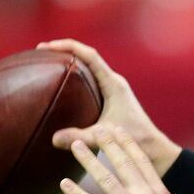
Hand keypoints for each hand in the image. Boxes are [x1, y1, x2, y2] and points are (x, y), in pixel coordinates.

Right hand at [36, 39, 180, 173]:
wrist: (153, 147)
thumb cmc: (133, 140)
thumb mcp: (104, 137)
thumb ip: (79, 137)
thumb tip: (53, 139)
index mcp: (113, 84)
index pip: (90, 56)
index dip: (68, 46)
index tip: (47, 46)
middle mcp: (114, 82)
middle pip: (87, 56)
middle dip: (64, 50)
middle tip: (40, 51)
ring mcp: (113, 89)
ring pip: (89, 67)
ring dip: (70, 62)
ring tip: (46, 63)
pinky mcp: (112, 98)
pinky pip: (91, 80)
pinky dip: (75, 77)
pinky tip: (61, 87)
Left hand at [61, 126, 193, 193]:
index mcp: (159, 191)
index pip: (141, 160)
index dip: (128, 143)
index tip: (119, 129)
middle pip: (123, 162)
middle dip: (109, 143)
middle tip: (96, 127)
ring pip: (105, 177)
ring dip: (89, 159)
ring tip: (76, 145)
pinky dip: (76, 193)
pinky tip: (64, 183)